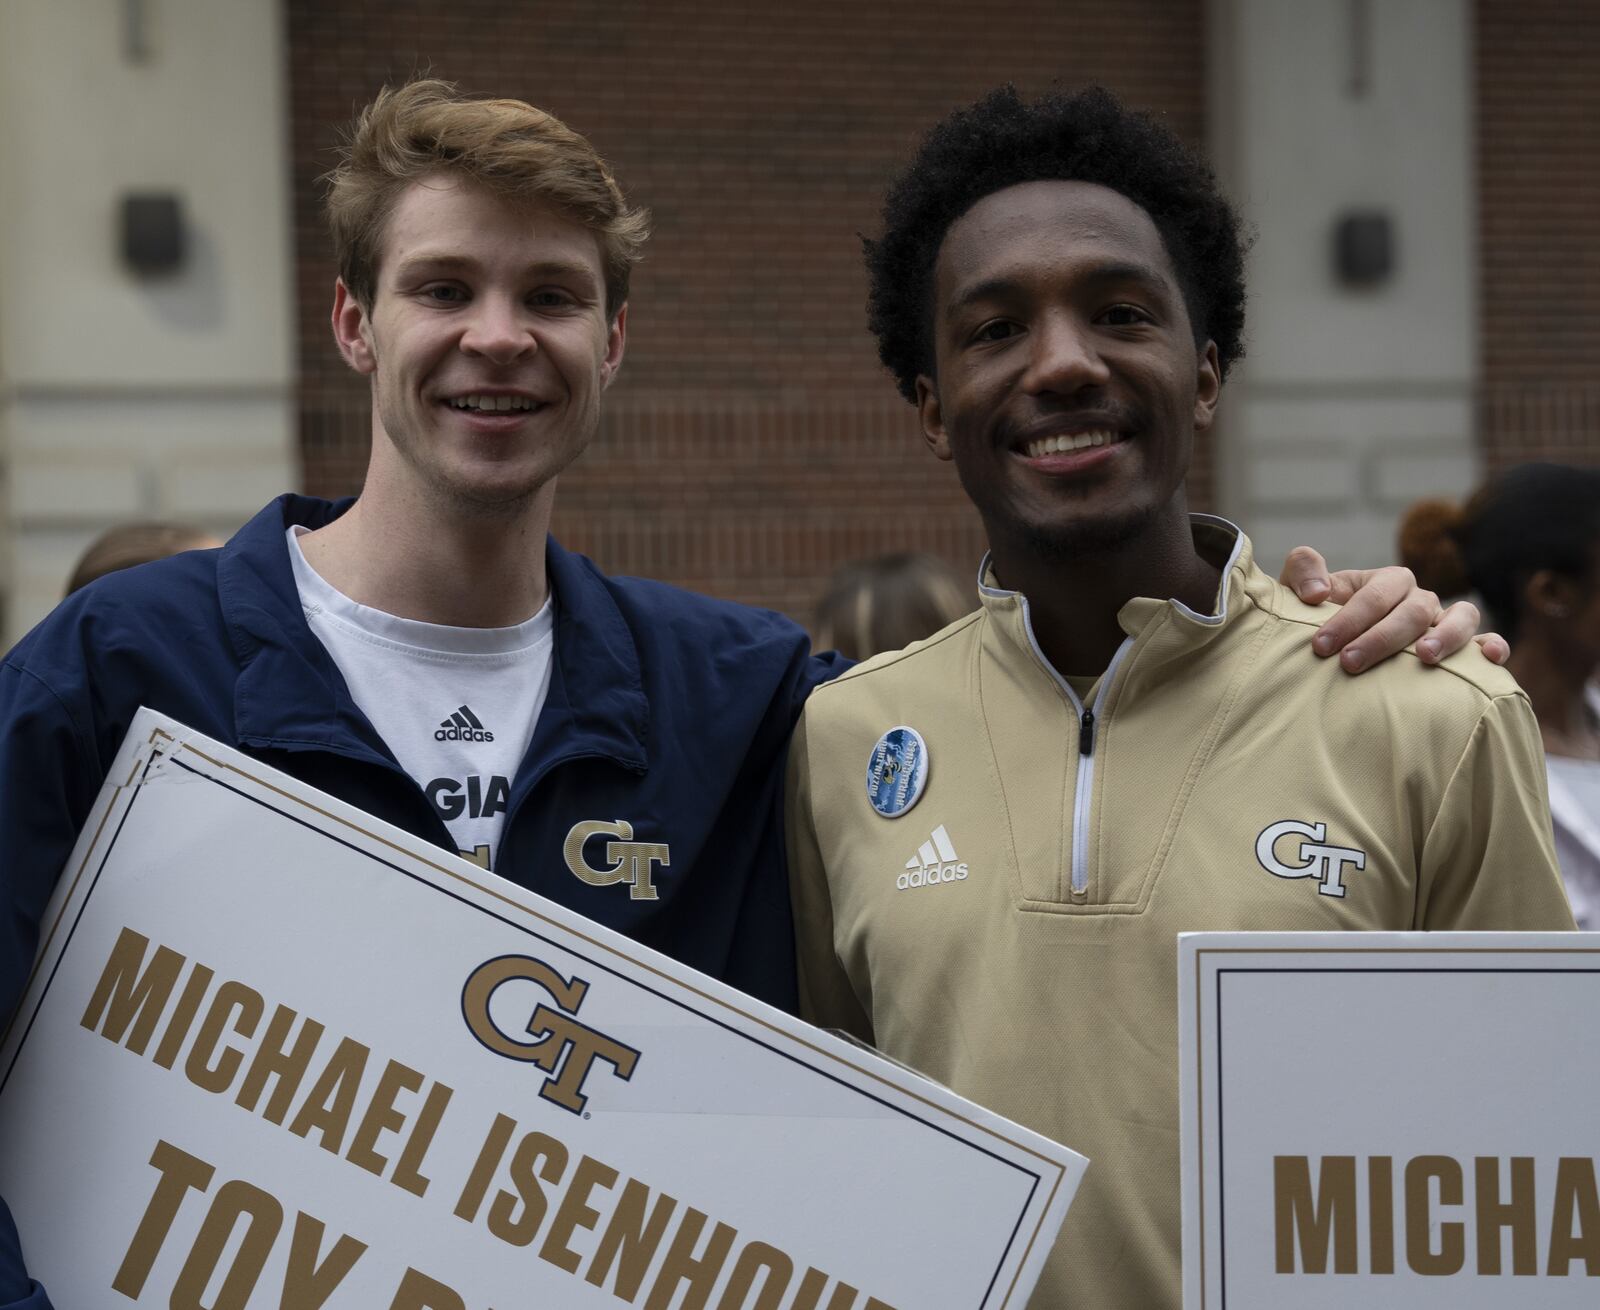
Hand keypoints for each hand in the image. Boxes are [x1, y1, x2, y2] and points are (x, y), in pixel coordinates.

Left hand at [1278, 546, 1509, 673]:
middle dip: (1381, 637)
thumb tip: (1317, 593)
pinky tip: (1488, 658)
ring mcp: (1444, 622)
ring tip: (1424, 657)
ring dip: (1446, 635)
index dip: (1349, 618)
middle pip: (1413, 610)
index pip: (1375, 594)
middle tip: (1350, 662)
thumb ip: (1302, 573)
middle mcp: (1419, 599)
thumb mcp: (1300, 593)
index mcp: (1385, 583)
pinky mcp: (1461, 648)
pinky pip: (1484, 642)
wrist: (1338, 651)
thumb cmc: (1318, 621)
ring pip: (1461, 616)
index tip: (1321, 646)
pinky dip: (1492, 646)